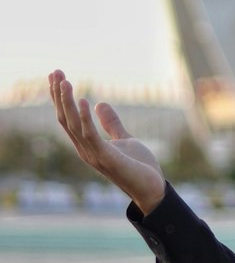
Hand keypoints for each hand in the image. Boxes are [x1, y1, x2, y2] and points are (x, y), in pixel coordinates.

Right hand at [49, 70, 166, 216]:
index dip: (60, 99)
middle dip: (59, 96)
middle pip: (66, 119)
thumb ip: (111, 123)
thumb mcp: (124, 139)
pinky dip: (86, 119)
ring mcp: (94, 155)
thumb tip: (99, 103)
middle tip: (55, 72)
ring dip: (68, 103)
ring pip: (74, 125)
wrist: (152, 189)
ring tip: (65, 81)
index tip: (56, 77)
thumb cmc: (138, 167)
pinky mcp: (107, 158)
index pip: (68, 119)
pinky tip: (84, 101)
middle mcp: (85, 150)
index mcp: (88, 145)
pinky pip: (91, 136)